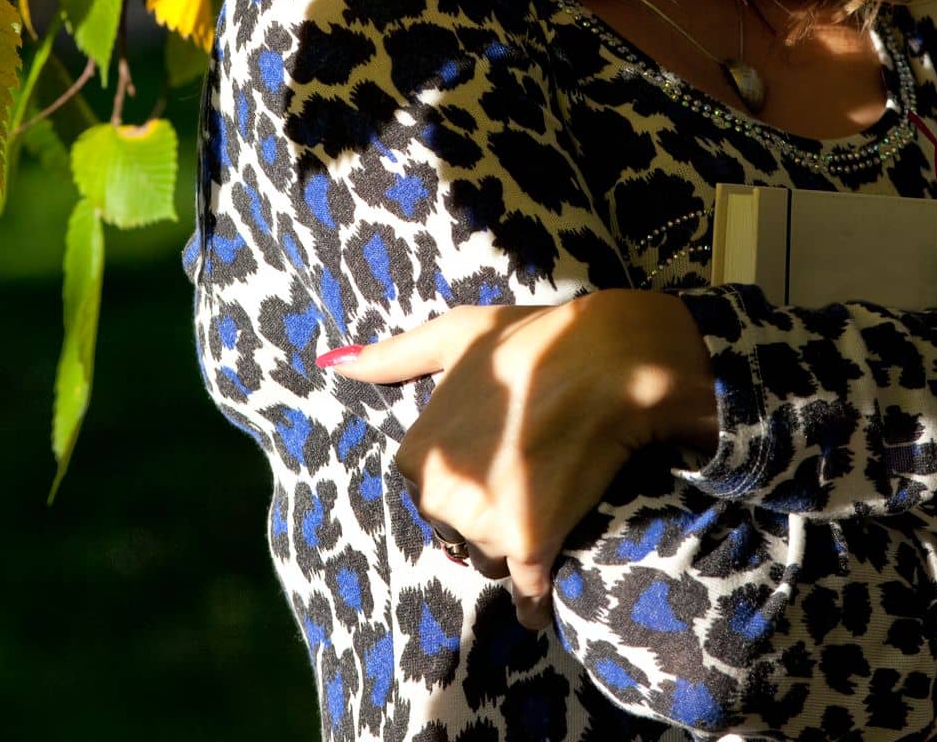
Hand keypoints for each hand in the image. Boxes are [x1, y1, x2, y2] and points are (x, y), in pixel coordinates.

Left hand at [318, 291, 717, 631]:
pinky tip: (543, 601)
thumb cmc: (530, 342)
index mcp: (417, 455)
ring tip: (545, 509)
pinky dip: (535, 601)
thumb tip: (331, 364)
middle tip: (526, 477)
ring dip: (512, 550)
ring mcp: (482, 524)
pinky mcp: (528, 546)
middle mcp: (439, 495)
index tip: (497, 455)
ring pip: (490, 560)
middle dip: (485, 514)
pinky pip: (527, 596)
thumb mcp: (454, 335)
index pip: (429, 492)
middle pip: (456, 531)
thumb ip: (392, 357)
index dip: (467, 476)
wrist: (604, 361)